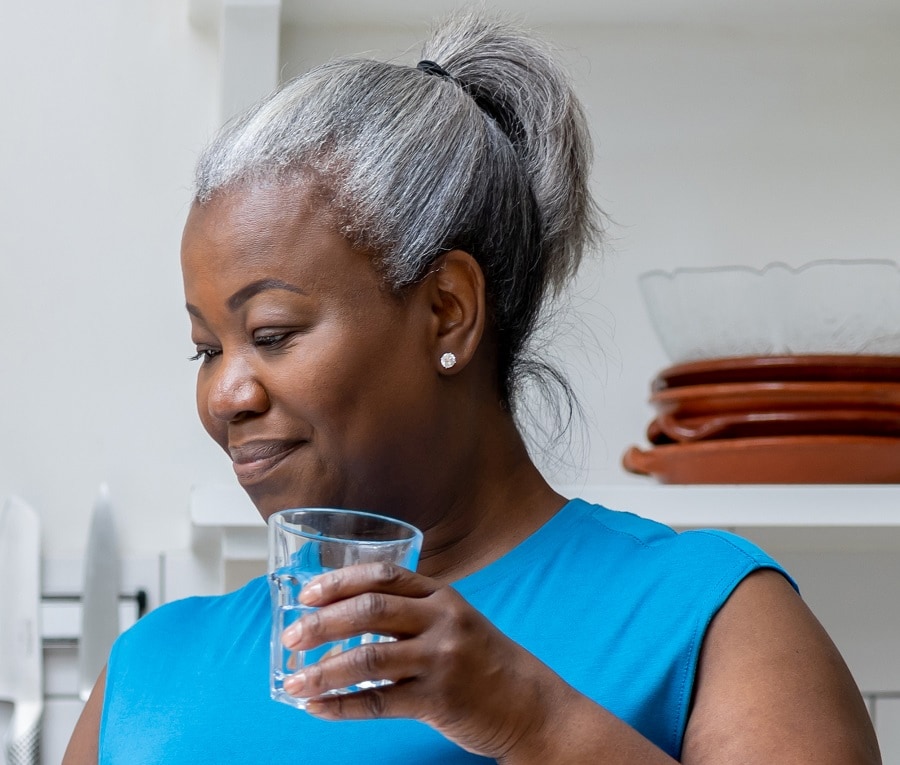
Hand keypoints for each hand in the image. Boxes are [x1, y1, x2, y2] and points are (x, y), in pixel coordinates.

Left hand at [280, 561, 564, 759]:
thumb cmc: (484, 662)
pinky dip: (342, 706)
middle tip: (290, 636)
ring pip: (369, 657)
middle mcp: (443, 620)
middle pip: (370, 610)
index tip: (307, 593)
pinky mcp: (440, 699)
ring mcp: (442, 659)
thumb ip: (412, 614)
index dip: (340, 581)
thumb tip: (344, 619)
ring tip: (294, 679)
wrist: (531, 706)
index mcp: (442, 596)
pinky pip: (379, 701)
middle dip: (322, 622)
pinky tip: (318, 708)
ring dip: (323, 670)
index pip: (384, 576)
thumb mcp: (455, 623)